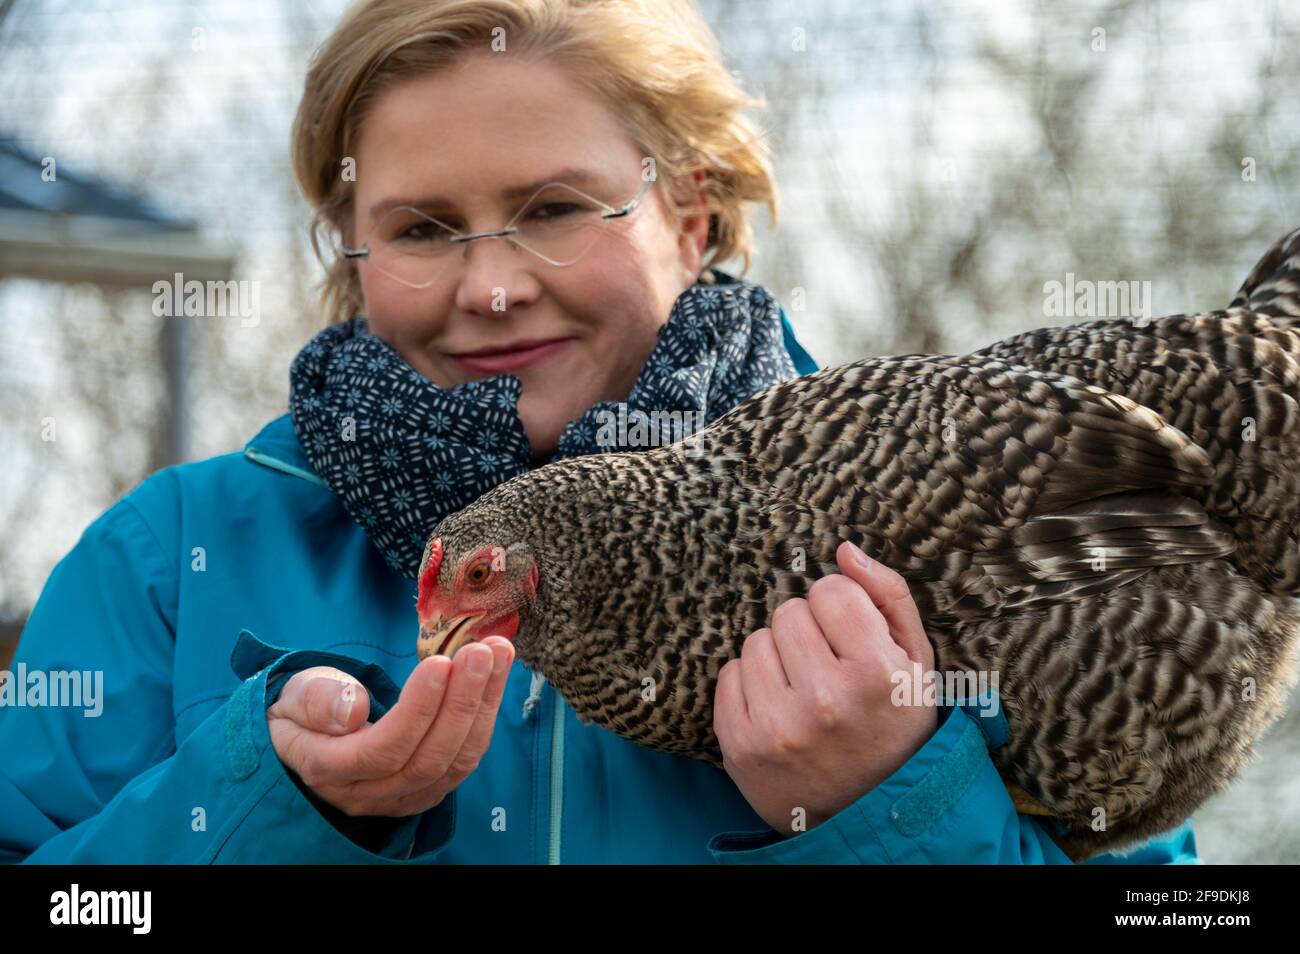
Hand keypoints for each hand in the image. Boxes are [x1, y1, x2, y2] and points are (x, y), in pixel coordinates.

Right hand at [266, 637, 513, 817]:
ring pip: (454, 761)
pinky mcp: (427, 788)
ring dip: (483, 705)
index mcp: (328, 769)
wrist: (301, 738)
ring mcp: (401, 796)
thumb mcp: (291, 696)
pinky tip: (495, 677)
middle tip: (482, 652)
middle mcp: (368, 793)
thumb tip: (353, 710)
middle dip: (461, 702)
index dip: (417, 709)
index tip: (440, 663)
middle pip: (427, 758)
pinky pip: (464, 759)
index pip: (382, 749)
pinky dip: (485, 717)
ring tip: (498, 654)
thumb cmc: (296, 711)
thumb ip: (316, 701)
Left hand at [714, 540, 937, 835]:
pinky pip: (728, 675)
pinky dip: (750, 685)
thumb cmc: (895, 725)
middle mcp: (825, 700)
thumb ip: (888, 596)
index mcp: (876, 673)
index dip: (840, 610)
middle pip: (788, 612)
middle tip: (828, 670)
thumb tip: (844, 549)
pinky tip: (779, 709)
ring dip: (777, 658)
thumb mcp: (916, 662)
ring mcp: (778, 726)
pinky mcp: (740, 746)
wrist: (869, 814)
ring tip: (804, 691)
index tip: (850, 639)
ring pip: (755, 641)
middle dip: (808, 633)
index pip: (829, 590)